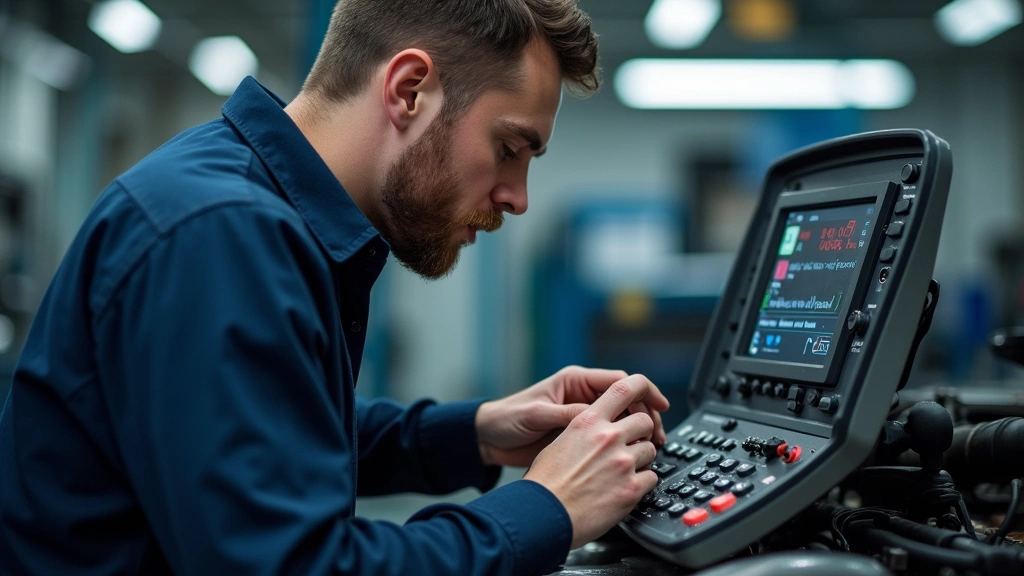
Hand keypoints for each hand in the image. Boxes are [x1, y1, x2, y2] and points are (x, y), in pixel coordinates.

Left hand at [475, 366, 668, 466]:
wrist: (489, 439)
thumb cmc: (507, 419)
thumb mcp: (537, 414)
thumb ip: (566, 414)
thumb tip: (595, 417)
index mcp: (575, 381)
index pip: (619, 382)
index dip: (643, 392)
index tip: (659, 406)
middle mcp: (582, 396)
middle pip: (627, 401)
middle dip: (646, 416)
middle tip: (659, 436)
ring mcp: (583, 416)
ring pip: (621, 420)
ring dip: (638, 432)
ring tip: (652, 448)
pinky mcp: (580, 435)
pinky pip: (609, 437)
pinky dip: (623, 445)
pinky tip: (632, 457)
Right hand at [523, 374, 664, 548]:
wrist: (542, 515)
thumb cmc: (544, 484)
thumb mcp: (558, 443)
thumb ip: (584, 432)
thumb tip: (598, 432)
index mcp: (588, 422)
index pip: (625, 387)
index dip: (644, 390)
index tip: (651, 401)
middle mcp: (607, 437)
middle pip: (645, 420)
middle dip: (643, 432)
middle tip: (634, 443)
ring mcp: (621, 462)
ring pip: (651, 449)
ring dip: (643, 459)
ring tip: (625, 471)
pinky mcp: (631, 488)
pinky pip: (652, 478)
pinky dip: (643, 483)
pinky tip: (626, 489)